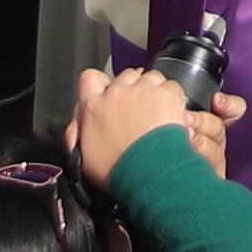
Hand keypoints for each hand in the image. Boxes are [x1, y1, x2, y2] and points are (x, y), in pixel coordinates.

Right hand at [73, 62, 225, 180]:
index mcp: (93, 107)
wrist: (150, 175)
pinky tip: (171, 114)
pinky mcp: (165, 94)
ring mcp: (142, 90)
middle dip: (131, 89)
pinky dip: (173, 97)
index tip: (107, 92)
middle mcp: (116, 93)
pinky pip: (170, 85)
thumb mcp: (84, 158)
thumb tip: (79, 125)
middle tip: (138, 110)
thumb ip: (78, 134)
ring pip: (149, 77)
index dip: (100, 84)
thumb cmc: (119, 171)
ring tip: (157, 113)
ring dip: (153, 91)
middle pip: (124, 76)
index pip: (89, 78)